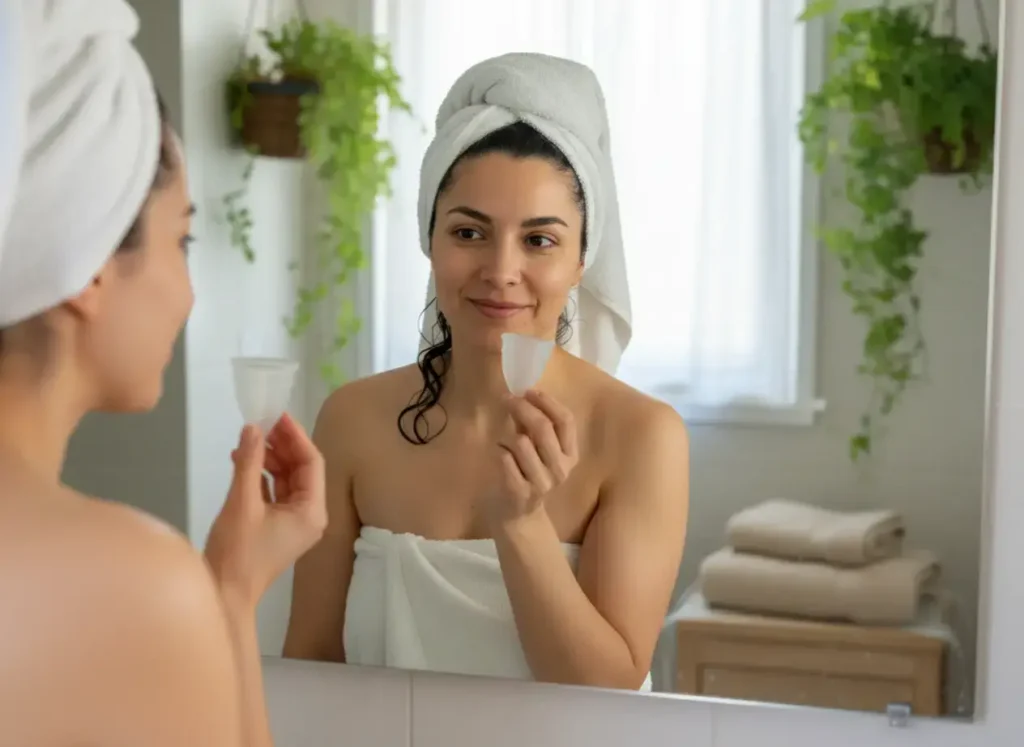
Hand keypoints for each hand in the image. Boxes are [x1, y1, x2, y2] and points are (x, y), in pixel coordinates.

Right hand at [204, 413, 327, 610]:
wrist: (223, 594)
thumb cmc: (237, 552)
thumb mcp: (242, 503)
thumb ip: (248, 462)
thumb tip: (253, 427)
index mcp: (312, 511)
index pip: (312, 463)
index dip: (295, 436)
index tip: (277, 415)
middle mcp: (309, 515)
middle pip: (301, 469)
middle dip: (282, 445)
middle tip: (260, 422)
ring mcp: (293, 522)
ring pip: (286, 479)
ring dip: (269, 458)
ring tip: (247, 439)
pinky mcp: (276, 526)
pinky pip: (274, 492)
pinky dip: (260, 475)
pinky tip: (241, 460)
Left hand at [492, 389, 578, 524]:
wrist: (518, 516)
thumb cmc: (528, 475)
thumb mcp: (537, 450)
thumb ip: (532, 426)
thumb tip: (522, 395)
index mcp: (570, 455)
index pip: (566, 421)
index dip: (547, 402)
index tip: (529, 391)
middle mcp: (561, 469)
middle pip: (543, 428)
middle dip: (522, 408)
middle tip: (508, 399)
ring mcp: (542, 482)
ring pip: (521, 442)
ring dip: (508, 434)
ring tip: (505, 441)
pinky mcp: (520, 492)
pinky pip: (505, 459)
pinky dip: (499, 451)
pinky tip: (500, 456)